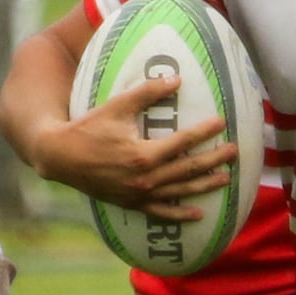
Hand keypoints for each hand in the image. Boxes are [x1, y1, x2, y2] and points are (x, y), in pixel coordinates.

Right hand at [34, 75, 235, 219]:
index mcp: (142, 155)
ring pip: (179, 192)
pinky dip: (180, 215)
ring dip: (204, 185)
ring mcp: (138, 194)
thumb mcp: (117, 106)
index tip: (221, 123)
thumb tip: (177, 80)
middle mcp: (144, 179)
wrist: (61, 157)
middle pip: (187, 169)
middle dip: (213, 159)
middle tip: (234, 151)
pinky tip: (198, 214)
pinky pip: (161, 213)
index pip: (182, 143)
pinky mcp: (131, 204)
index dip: (203, 132)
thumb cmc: (89, 128)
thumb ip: (147, 93)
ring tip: (226, 178)